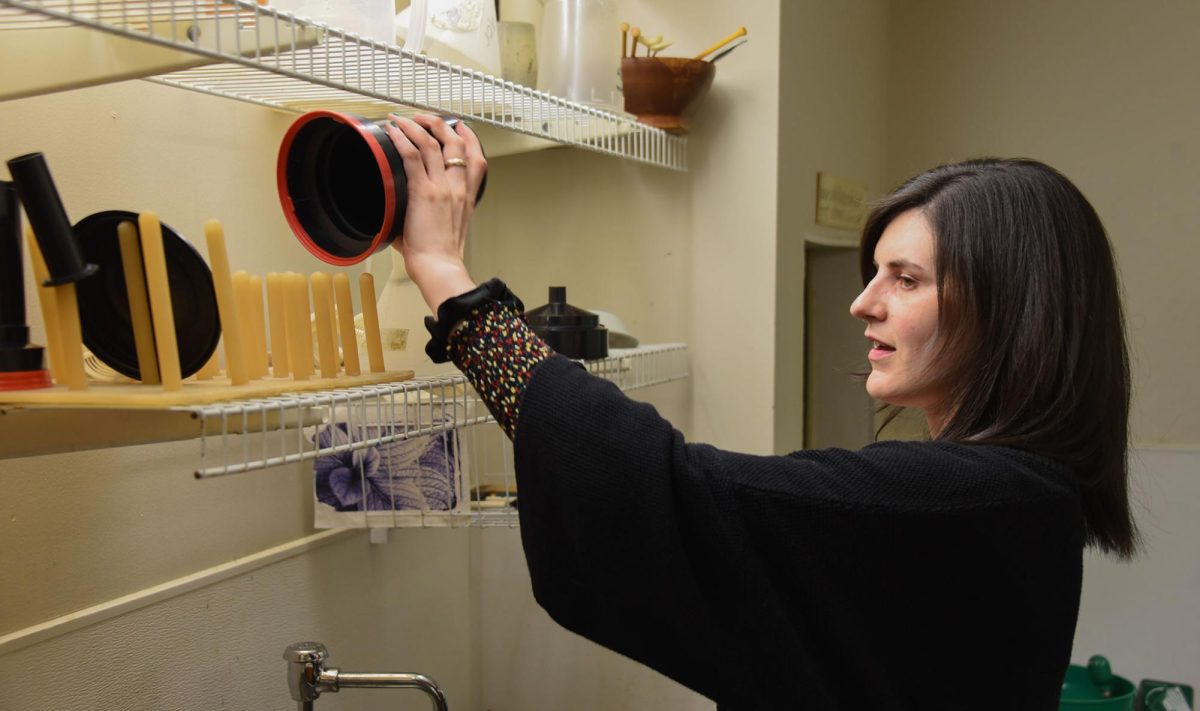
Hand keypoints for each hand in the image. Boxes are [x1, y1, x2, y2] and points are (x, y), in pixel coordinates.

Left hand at [383, 114, 486, 311]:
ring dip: (417, 125)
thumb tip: (404, 215)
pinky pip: (412, 154)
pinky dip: (401, 138)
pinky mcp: (423, 191)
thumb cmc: (441, 256)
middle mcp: (457, 188)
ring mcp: (441, 187)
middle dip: (441, 124)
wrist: (439, 267)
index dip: (469, 138)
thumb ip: (433, 215)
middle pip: (456, 143)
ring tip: (404, 119)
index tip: (460, 128)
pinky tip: (393, 130)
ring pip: (432, 143)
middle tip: (426, 119)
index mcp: (467, 197)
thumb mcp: (447, 230)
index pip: (477, 159)